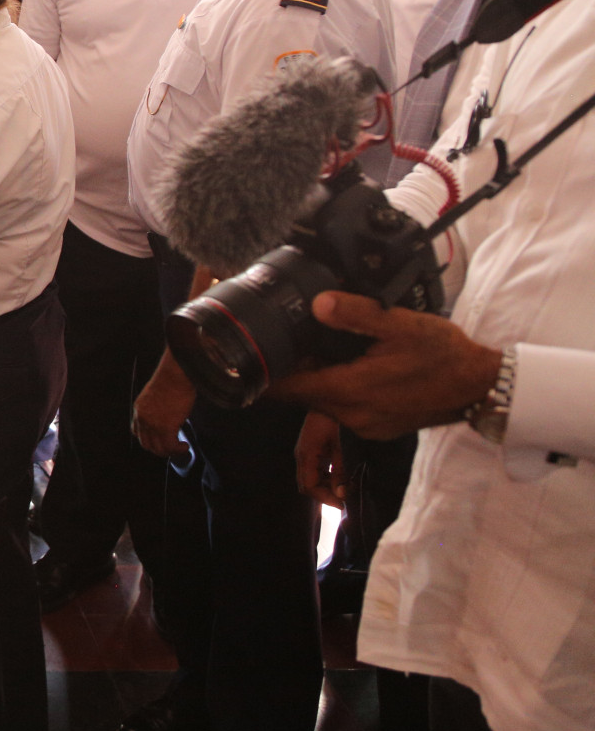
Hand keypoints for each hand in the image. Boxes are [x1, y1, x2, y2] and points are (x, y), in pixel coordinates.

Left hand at [132, 351, 195, 459]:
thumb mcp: (155, 395)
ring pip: (159, 448)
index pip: (137, 432)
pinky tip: (184, 446)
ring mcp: (153, 424)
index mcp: (138, 409)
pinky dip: (178, 449)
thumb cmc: (171, 380)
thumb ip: (156, 409)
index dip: (148, 439)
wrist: (175, 375)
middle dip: (159, 449)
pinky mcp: (166, 427)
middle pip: (146, 444)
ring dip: (170, 451)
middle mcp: (142, 419)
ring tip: (180, 448)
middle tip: (172, 448)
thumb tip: (168, 419)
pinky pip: (170, 446)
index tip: (159, 440)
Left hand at [266, 292, 501, 439]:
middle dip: (291, 372)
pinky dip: (336, 389)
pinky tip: (346, 366)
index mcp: (352, 390)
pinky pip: (343, 409)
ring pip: (322, 402)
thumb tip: (319, 304)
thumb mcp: (400, 324)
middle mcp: (353, 415)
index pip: (289, 390)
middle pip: (302, 395)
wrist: (480, 385)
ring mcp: (365, 424)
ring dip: (315, 380)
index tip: (251, 358)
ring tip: (314, 349)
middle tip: (284, 342)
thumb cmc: (444, 354)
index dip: (266, 375)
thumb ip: (357, 314)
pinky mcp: (376, 427)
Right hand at [295, 410, 345, 509]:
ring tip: (345, 487)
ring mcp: (304, 453)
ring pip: (310, 479)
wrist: (329, 400)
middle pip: (307, 485)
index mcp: (306, 456)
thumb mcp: (340, 447)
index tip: (342, 504)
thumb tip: (341, 493)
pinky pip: (314, 470)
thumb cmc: (333, 421)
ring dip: (326, 486)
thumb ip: (339, 470)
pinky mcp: (309, 450)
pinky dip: (326, 477)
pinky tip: (339, 476)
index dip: (324, 498)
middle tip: (345, 499)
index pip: (309, 486)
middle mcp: (301, 456)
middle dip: (324, 494)